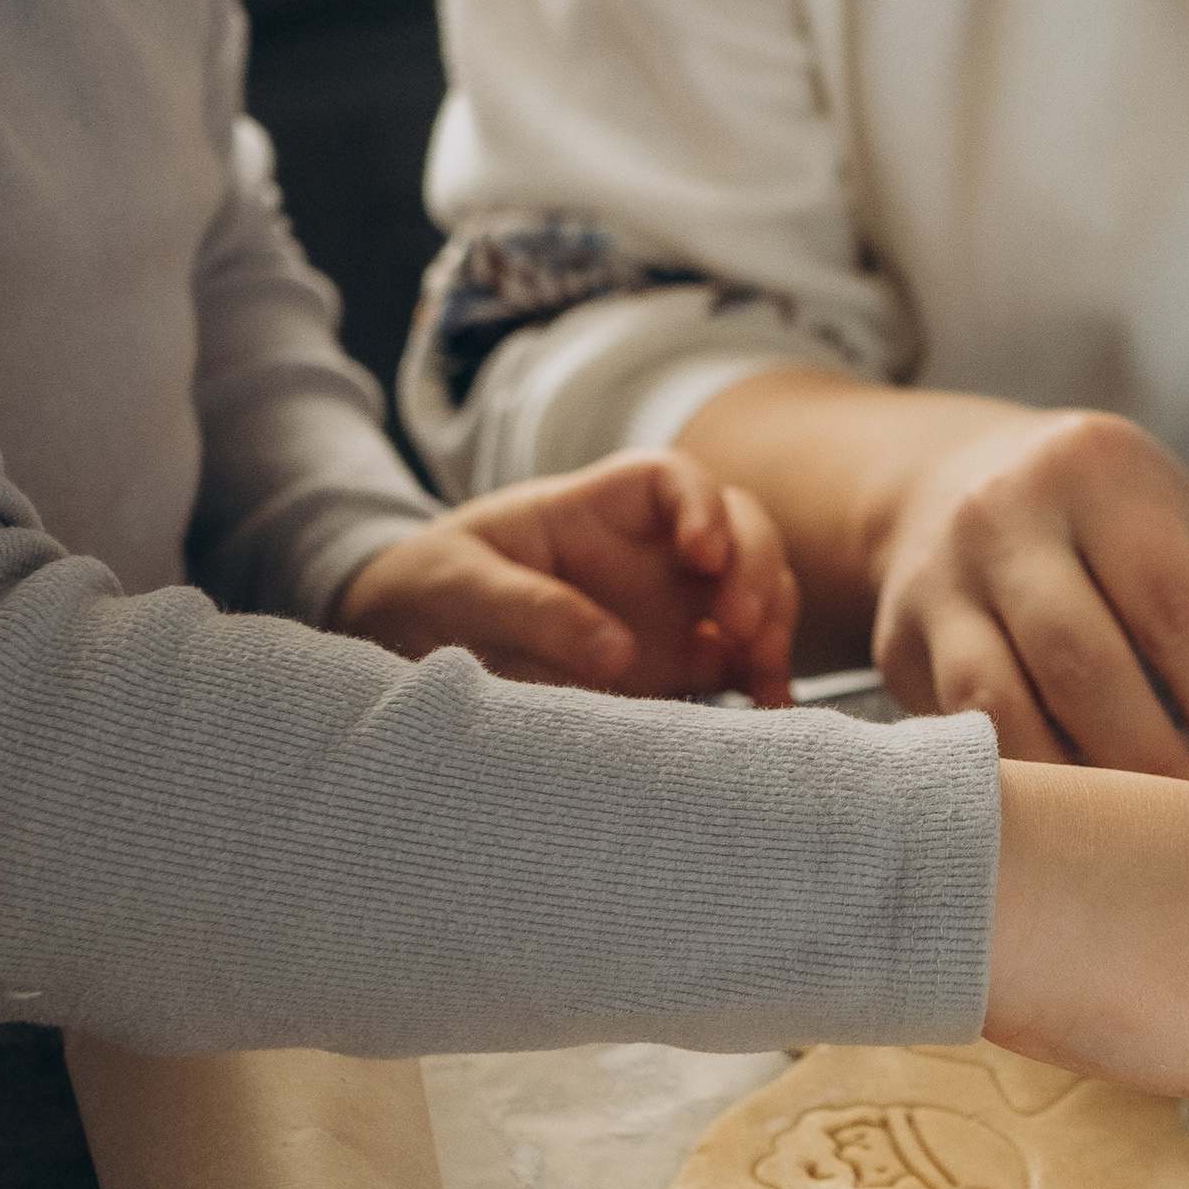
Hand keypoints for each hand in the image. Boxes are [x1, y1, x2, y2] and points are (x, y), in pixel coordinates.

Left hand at [334, 450, 796, 702]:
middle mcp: (652, 552)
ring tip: (767, 676)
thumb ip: (533, 609)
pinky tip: (771, 708)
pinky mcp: (678, 665)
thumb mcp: (462, 585)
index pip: (671, 479)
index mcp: (599, 509)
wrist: (414, 637)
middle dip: (755, 570)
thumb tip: (618, 653)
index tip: (702, 550)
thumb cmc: (435, 584)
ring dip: (774, 626)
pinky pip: (740, 664)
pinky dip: (765, 681)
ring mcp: (673, 608)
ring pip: (756, 593)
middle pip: (738, 532)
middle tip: (743, 623)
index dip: (701, 503)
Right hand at [872, 407, 1188, 787]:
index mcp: (1100, 471)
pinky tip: (1073, 822)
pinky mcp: (898, 645)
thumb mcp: (1181, 534)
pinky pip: (961, 734)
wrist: (945, 484)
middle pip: (1083, 658)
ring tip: (1142, 839)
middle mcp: (1005, 514)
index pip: (1175, 602)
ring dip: (1080, 787)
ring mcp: (939, 581)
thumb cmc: (1096, 524)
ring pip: (1003, 706)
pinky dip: (1024, 784)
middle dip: (1157, 758)